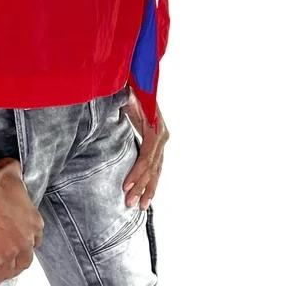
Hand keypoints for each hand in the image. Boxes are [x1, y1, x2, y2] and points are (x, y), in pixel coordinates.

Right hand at [0, 156, 44, 285]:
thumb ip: (16, 174)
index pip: (35, 242)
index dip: (26, 246)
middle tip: (3, 265)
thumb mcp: (13, 173)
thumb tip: (12, 166)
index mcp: (34, 224)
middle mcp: (25, 243)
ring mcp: (7, 255)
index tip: (17, 246)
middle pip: (23, 263)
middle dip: (14, 266)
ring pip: (6, 274)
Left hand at [121, 90, 169, 209]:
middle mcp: (163, 136)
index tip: (126, 186)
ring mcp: (162, 140)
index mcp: (156, 128)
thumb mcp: (128, 95)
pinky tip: (147, 195)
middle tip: (129, 202)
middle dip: (141, 186)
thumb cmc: (132, 88)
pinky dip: (152, 181)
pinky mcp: (158, 143)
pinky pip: (157, 166)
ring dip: (149, 188)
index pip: (147, 156)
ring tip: (140, 206)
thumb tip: (123, 103)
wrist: (141, 79)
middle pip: (153, 166)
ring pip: (158, 170)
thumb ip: (126, 102)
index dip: (137, 172)